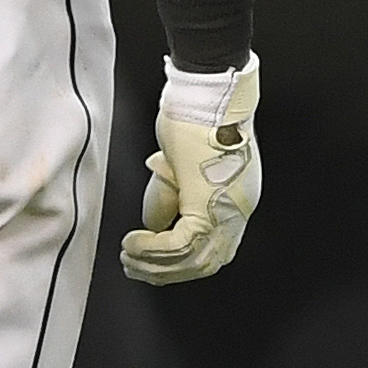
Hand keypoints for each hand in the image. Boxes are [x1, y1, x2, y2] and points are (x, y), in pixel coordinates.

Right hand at [121, 56, 260, 286]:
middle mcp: (238, 210)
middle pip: (207, 264)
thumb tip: (156, 225)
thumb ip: (170, 198)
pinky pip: (180, 244)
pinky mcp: (209, 206)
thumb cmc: (195, 117)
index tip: (153, 262)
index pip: (215, 250)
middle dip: (167, 272)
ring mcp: (227, 210)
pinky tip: (133, 241)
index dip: (183, 263)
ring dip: (156, 265)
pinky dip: (153, 249)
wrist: (208, 95)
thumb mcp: (178, 166)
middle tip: (135, 269)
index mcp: (236, 199)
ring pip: (194, 261)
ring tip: (129, 257)